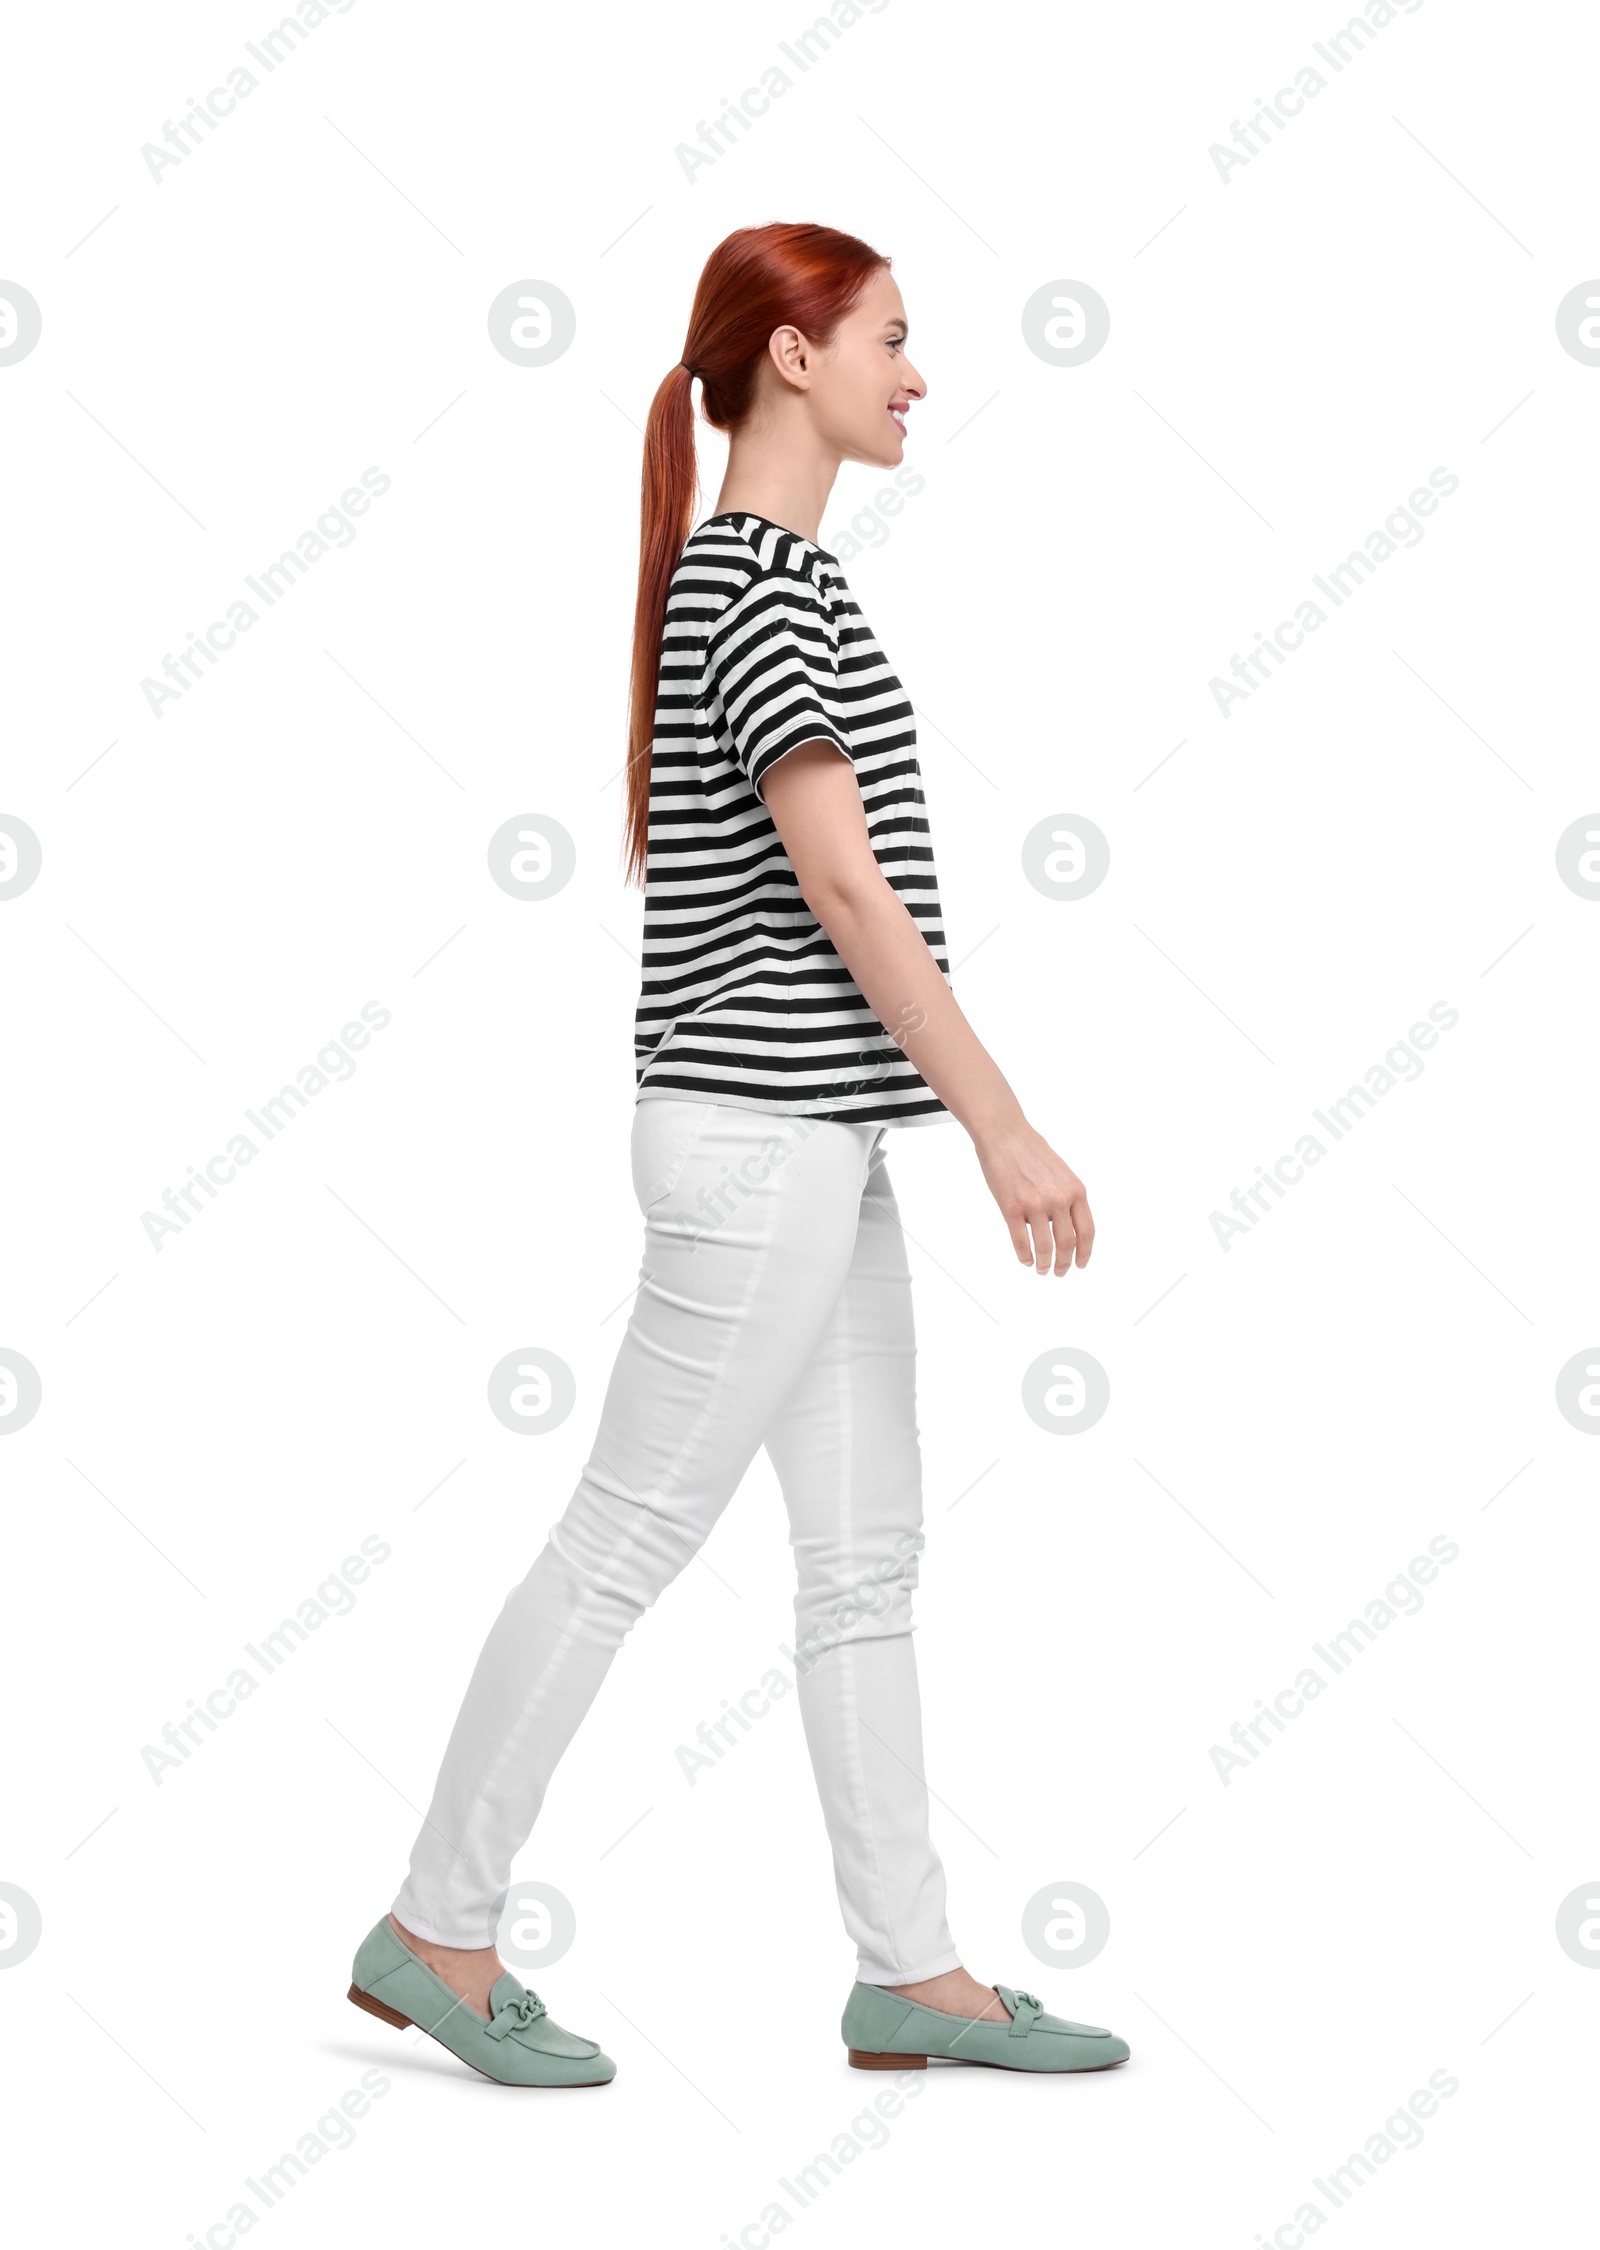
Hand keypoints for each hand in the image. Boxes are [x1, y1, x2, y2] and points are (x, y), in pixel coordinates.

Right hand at [974, 1118, 1094, 1274]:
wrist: (1005, 1135)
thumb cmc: (1030, 1150)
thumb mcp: (1061, 1173)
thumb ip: (1067, 1198)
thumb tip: (1067, 1225)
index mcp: (1075, 1191)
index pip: (1087, 1231)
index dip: (1085, 1252)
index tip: (1080, 1263)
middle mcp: (1059, 1199)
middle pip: (1067, 1243)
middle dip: (1064, 1263)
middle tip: (1060, 1271)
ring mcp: (1035, 1205)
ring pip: (1044, 1247)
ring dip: (1044, 1263)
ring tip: (1041, 1269)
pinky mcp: (1012, 1208)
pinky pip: (1021, 1242)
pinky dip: (1024, 1256)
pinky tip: (1025, 1259)